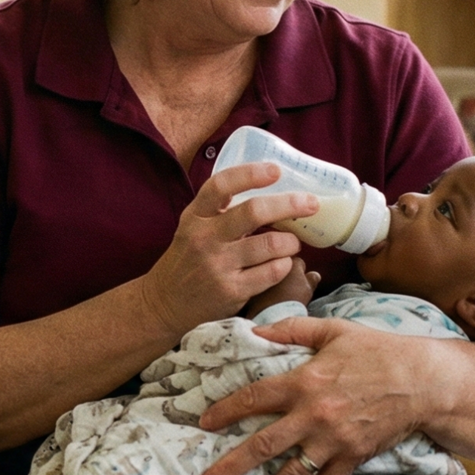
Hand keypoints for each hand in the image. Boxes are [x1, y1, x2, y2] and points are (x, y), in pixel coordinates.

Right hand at [139, 163, 319, 335]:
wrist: (165, 304)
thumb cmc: (187, 262)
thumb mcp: (193, 230)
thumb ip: (220, 213)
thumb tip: (269, 192)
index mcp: (195, 217)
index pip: (221, 186)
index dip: (250, 174)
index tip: (275, 170)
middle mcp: (204, 238)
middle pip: (253, 212)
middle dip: (289, 204)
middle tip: (310, 203)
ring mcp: (218, 266)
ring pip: (270, 244)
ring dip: (291, 242)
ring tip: (292, 243)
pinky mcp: (231, 291)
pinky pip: (272, 272)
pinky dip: (284, 265)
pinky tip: (282, 263)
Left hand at [196, 315, 427, 474]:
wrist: (424, 381)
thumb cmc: (377, 351)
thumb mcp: (334, 331)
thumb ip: (292, 329)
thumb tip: (255, 330)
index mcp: (304, 381)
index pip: (254, 398)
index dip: (226, 411)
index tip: (203, 424)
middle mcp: (313, 415)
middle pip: (264, 445)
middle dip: (232, 467)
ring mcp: (333, 440)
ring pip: (292, 474)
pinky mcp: (353, 456)